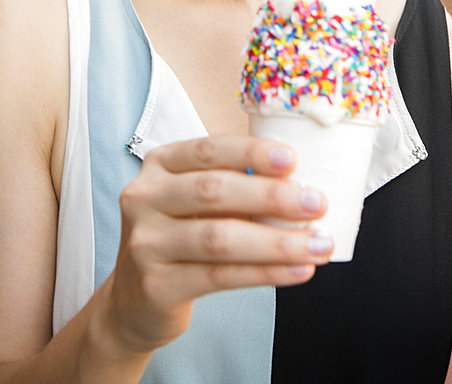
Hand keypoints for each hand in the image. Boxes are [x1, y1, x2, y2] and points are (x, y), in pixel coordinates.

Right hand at [104, 135, 329, 354]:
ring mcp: (145, 243)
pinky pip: (220, 276)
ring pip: (220, 238)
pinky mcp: (155, 286)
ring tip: (318, 244)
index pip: (208, 150)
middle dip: (272, 196)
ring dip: (278, 241)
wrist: (133, 301)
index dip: (252, 152)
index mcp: (159, 165)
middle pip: (214, 191)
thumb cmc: (180, 237)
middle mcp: (144, 198)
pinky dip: (265, 272)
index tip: (293, 159)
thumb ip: (233, 184)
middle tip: (317, 203)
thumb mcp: (194, 200)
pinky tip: (297, 270)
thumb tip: (300, 181)